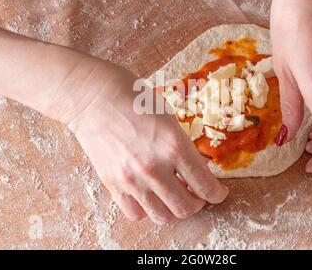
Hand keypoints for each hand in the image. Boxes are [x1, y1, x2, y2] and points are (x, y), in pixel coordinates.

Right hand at [52, 60, 227, 223]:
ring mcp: (132, 179)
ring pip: (162, 216)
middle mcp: (154, 167)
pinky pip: (135, 213)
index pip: (205, 185)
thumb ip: (184, 146)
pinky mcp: (113, 184)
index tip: (218, 193)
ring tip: (173, 195)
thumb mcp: (169, 116)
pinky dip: (147, 210)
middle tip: (196, 193)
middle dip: (198, 202)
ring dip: (173, 209)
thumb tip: (198, 166)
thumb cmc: (133, 97)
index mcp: (174, 146)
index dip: (217, 194)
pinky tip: (149, 196)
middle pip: (186, 207)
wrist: (93, 96)